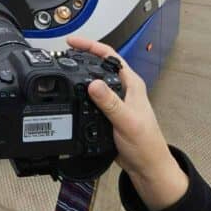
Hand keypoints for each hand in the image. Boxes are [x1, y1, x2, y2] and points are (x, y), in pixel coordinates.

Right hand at [67, 36, 188, 210]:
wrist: (147, 168)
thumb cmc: (146, 145)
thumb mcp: (127, 121)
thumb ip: (110, 103)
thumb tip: (93, 84)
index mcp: (131, 84)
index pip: (109, 56)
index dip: (90, 46)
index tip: (72, 42)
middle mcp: (123, 89)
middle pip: (99, 65)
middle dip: (81, 56)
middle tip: (63, 52)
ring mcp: (116, 102)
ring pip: (94, 81)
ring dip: (80, 75)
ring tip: (63, 69)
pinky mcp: (108, 114)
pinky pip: (90, 98)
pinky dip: (79, 94)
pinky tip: (70, 95)